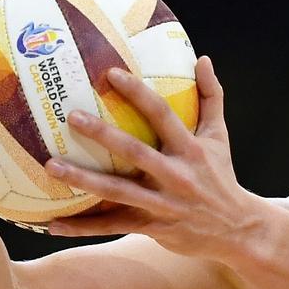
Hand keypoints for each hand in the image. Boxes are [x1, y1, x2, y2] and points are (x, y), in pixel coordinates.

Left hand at [44, 57, 262, 256]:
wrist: (238, 230)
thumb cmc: (221, 176)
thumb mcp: (220, 137)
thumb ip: (211, 97)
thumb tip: (202, 58)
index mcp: (192, 149)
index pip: (163, 115)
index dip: (138, 93)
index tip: (111, 73)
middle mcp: (177, 175)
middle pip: (136, 152)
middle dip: (103, 135)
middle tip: (71, 117)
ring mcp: (164, 204)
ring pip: (118, 192)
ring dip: (83, 179)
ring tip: (51, 166)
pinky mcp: (153, 227)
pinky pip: (113, 227)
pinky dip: (83, 227)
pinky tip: (53, 224)